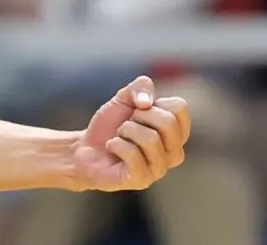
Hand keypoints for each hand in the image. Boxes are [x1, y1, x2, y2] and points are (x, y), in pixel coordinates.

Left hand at [72, 76, 190, 191]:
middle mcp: (174, 153)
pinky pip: (132, 153)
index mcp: (177, 133)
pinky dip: (115, 144)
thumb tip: (147, 102)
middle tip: (126, 125)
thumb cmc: (111, 125)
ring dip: (125, 131)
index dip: (154, 103)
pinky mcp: (141, 179)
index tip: (139, 111)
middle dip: (138, 117)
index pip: (180, 107)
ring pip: (150, 138)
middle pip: (168, 122)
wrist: (86, 148)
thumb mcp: (125, 97)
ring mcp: (159, 169)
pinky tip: (112, 148)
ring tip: (119, 137)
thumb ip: (140, 87)